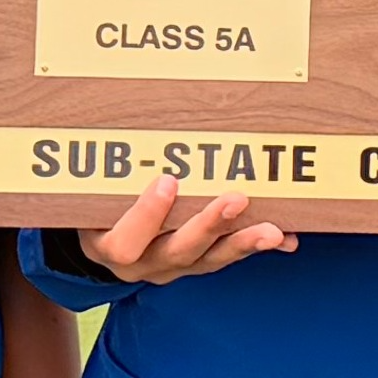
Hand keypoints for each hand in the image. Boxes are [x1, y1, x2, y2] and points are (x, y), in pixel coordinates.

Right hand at [87, 169, 289, 282]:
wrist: (105, 241)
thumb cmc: (99, 205)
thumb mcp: (92, 191)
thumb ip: (106, 166)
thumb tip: (101, 109)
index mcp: (110, 246)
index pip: (125, 243)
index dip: (147, 215)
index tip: (167, 180)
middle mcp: (142, 264)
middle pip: (177, 252)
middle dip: (209, 225)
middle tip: (236, 199)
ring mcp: (173, 268)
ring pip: (210, 259)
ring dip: (243, 242)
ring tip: (272, 231)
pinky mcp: (198, 265)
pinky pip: (229, 257)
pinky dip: (256, 245)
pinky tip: (286, 237)